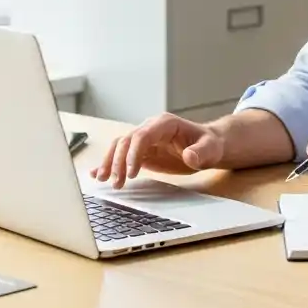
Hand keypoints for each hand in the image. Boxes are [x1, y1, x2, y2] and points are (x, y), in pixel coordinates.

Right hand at [90, 113, 223, 188]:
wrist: (208, 146)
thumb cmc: (210, 145)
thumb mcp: (211, 149)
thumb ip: (201, 152)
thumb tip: (189, 156)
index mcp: (165, 123)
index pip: (142, 135)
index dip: (134, 153)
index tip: (131, 174)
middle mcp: (151, 128)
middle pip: (127, 140)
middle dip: (118, 161)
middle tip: (116, 183)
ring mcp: (144, 139)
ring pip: (119, 146)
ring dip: (110, 162)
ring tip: (102, 180)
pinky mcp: (141, 151)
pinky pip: (121, 154)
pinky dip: (108, 163)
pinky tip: (96, 173)